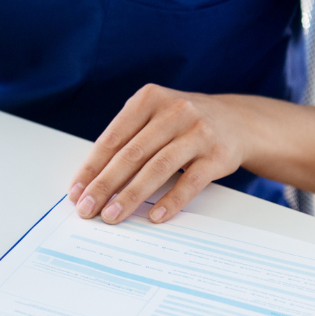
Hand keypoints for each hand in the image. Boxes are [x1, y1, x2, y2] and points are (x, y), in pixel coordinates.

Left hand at [67, 85, 250, 224]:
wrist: (238, 121)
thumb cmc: (183, 123)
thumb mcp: (155, 116)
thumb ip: (128, 139)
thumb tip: (92, 180)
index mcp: (149, 99)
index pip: (113, 137)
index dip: (92, 166)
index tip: (76, 191)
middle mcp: (174, 111)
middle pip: (132, 153)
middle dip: (105, 185)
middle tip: (88, 209)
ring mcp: (198, 132)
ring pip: (158, 168)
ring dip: (131, 195)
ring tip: (113, 215)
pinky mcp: (218, 155)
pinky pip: (191, 182)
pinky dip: (171, 201)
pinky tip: (155, 216)